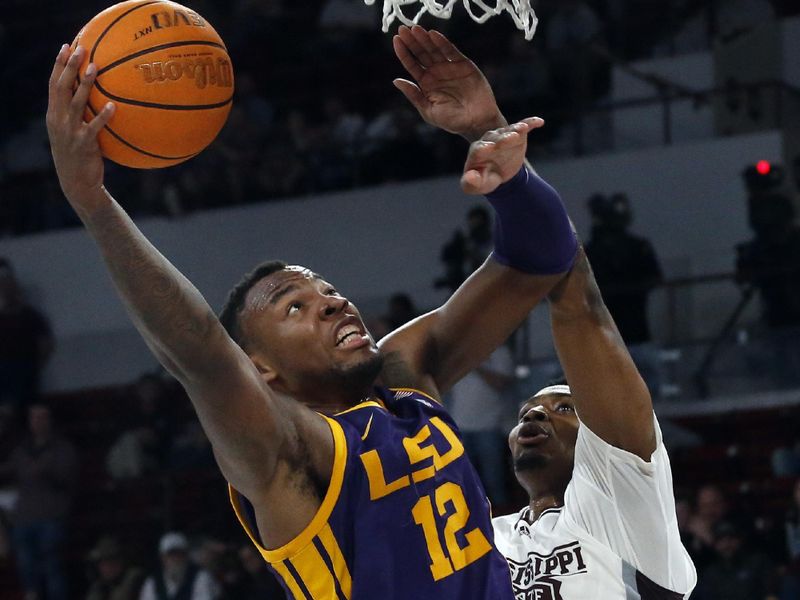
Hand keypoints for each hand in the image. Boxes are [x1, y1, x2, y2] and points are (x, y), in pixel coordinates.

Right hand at [46, 44, 114, 206]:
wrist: (77, 183)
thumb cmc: (79, 156)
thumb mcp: (72, 133)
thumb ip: (78, 116)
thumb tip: (96, 97)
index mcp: (54, 115)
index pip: (54, 84)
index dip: (58, 65)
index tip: (66, 46)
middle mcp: (58, 120)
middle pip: (62, 87)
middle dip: (70, 66)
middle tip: (82, 49)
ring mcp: (69, 132)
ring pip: (76, 103)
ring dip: (85, 84)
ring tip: (95, 68)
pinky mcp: (84, 144)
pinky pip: (94, 127)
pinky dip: (102, 116)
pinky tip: (112, 106)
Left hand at [393, 25, 505, 141]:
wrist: (476, 123)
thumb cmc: (452, 121)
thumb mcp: (429, 110)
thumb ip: (414, 95)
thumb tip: (395, 80)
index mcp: (426, 83)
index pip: (412, 64)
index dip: (404, 52)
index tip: (396, 40)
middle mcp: (436, 73)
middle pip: (421, 53)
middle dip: (412, 41)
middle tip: (403, 29)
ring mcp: (449, 67)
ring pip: (434, 50)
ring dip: (425, 39)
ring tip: (415, 29)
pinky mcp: (463, 64)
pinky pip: (451, 51)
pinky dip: (442, 43)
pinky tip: (433, 35)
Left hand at [461, 118, 543, 194]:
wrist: (499, 174)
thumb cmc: (484, 180)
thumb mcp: (477, 185)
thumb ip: (471, 183)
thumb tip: (470, 178)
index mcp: (477, 152)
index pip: (478, 149)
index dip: (482, 149)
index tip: (487, 148)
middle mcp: (489, 141)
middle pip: (495, 138)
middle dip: (502, 138)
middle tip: (511, 137)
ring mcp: (503, 136)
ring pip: (509, 131)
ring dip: (516, 130)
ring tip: (522, 128)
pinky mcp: (517, 135)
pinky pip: (524, 126)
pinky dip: (530, 123)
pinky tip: (539, 122)